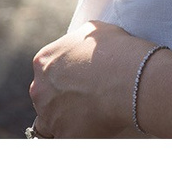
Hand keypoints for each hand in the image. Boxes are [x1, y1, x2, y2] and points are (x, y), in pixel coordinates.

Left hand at [27, 19, 149, 136]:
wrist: (131, 77)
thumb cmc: (117, 51)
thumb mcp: (94, 32)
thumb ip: (80, 42)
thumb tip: (84, 44)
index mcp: (43, 62)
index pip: (47, 75)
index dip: (64, 82)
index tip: (80, 86)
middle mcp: (40, 89)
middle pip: (46, 100)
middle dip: (62, 103)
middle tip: (87, 104)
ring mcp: (50, 115)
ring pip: (53, 124)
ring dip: (68, 123)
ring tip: (94, 121)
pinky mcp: (66, 136)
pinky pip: (68, 140)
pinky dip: (81, 138)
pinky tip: (97, 132)